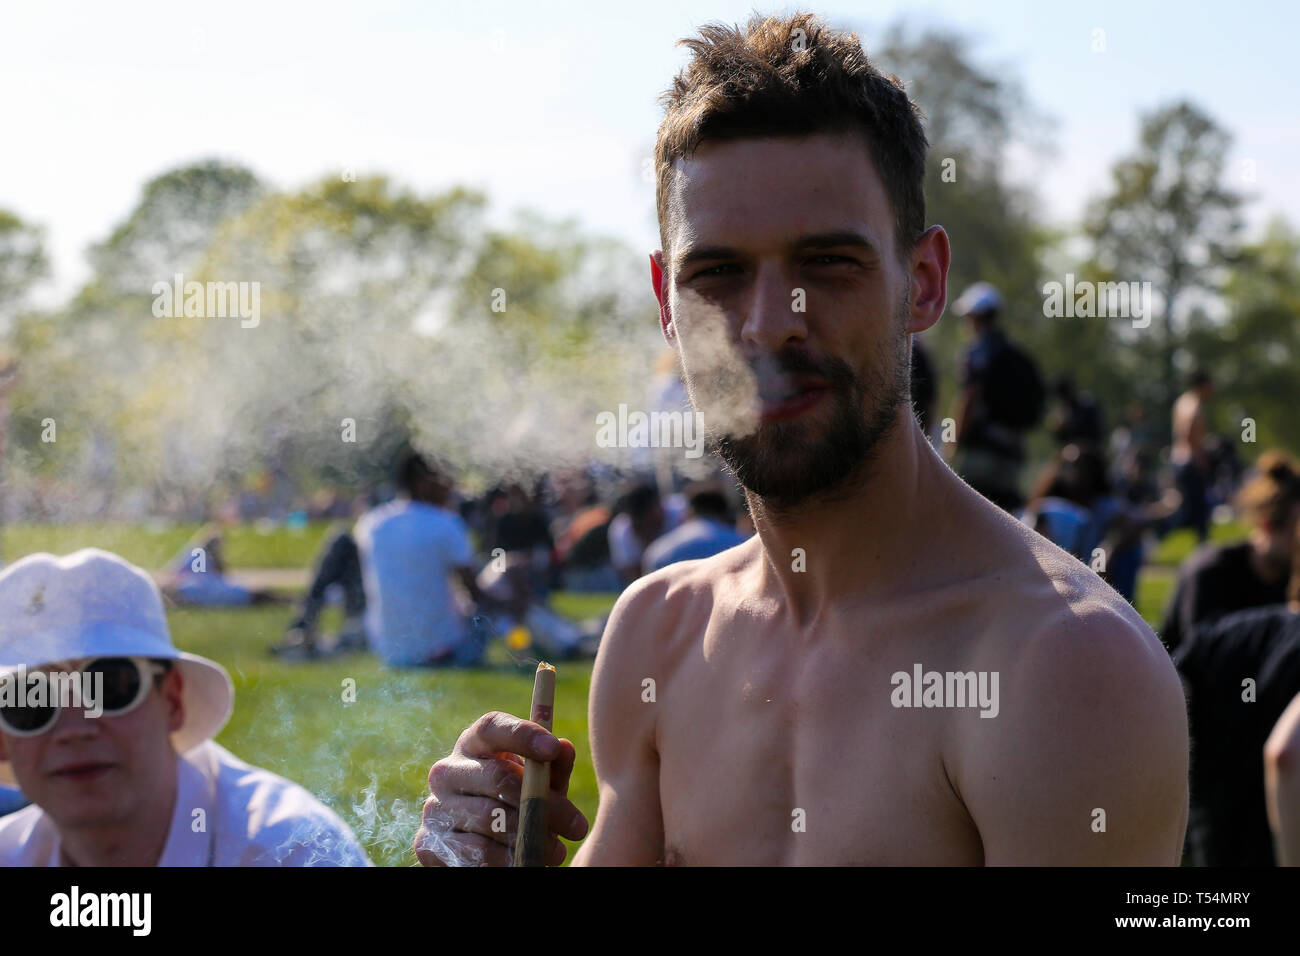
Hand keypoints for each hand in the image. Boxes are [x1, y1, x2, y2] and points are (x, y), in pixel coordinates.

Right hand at [414, 711, 588, 865]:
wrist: (480, 848)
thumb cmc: (518, 803)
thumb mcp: (540, 783)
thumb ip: (553, 766)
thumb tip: (563, 748)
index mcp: (473, 744)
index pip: (492, 727)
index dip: (522, 734)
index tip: (553, 749)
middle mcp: (447, 770)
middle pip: (497, 777)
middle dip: (543, 802)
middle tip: (577, 825)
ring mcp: (434, 806)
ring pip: (489, 818)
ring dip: (529, 837)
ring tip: (556, 850)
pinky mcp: (428, 843)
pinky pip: (474, 852)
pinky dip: (505, 859)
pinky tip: (524, 861)